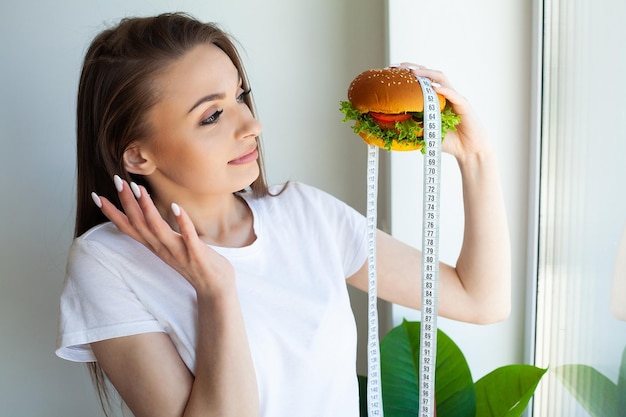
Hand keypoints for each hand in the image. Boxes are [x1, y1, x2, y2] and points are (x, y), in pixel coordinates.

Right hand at [92, 176, 234, 294]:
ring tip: (139, 188)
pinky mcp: (197, 255)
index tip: (96, 196)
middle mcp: (162, 249)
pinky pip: (188, 237)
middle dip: (127, 202)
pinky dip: (182, 222)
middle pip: (139, 224)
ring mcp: (179, 253)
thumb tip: (149, 216)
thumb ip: (159, 234)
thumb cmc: (194, 264)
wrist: (215, 290)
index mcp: (155, 247)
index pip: (128, 229)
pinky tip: (176, 206)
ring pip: (157, 229)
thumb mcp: (171, 248)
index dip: (112, 213)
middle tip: (117, 181)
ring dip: (148, 208)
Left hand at [392, 63, 491, 158]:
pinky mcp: (464, 105)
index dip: (407, 74)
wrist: (470, 150)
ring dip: (426, 74)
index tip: (391, 71)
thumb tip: (393, 129)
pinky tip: (433, 87)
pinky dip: (444, 89)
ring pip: (441, 79)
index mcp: (436, 99)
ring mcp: (455, 98)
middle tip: (397, 66)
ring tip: (413, 71)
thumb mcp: (426, 134)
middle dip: (413, 68)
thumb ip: (413, 128)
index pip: (421, 81)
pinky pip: (454, 94)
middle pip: (430, 74)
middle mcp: (446, 94)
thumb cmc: (450, 142)